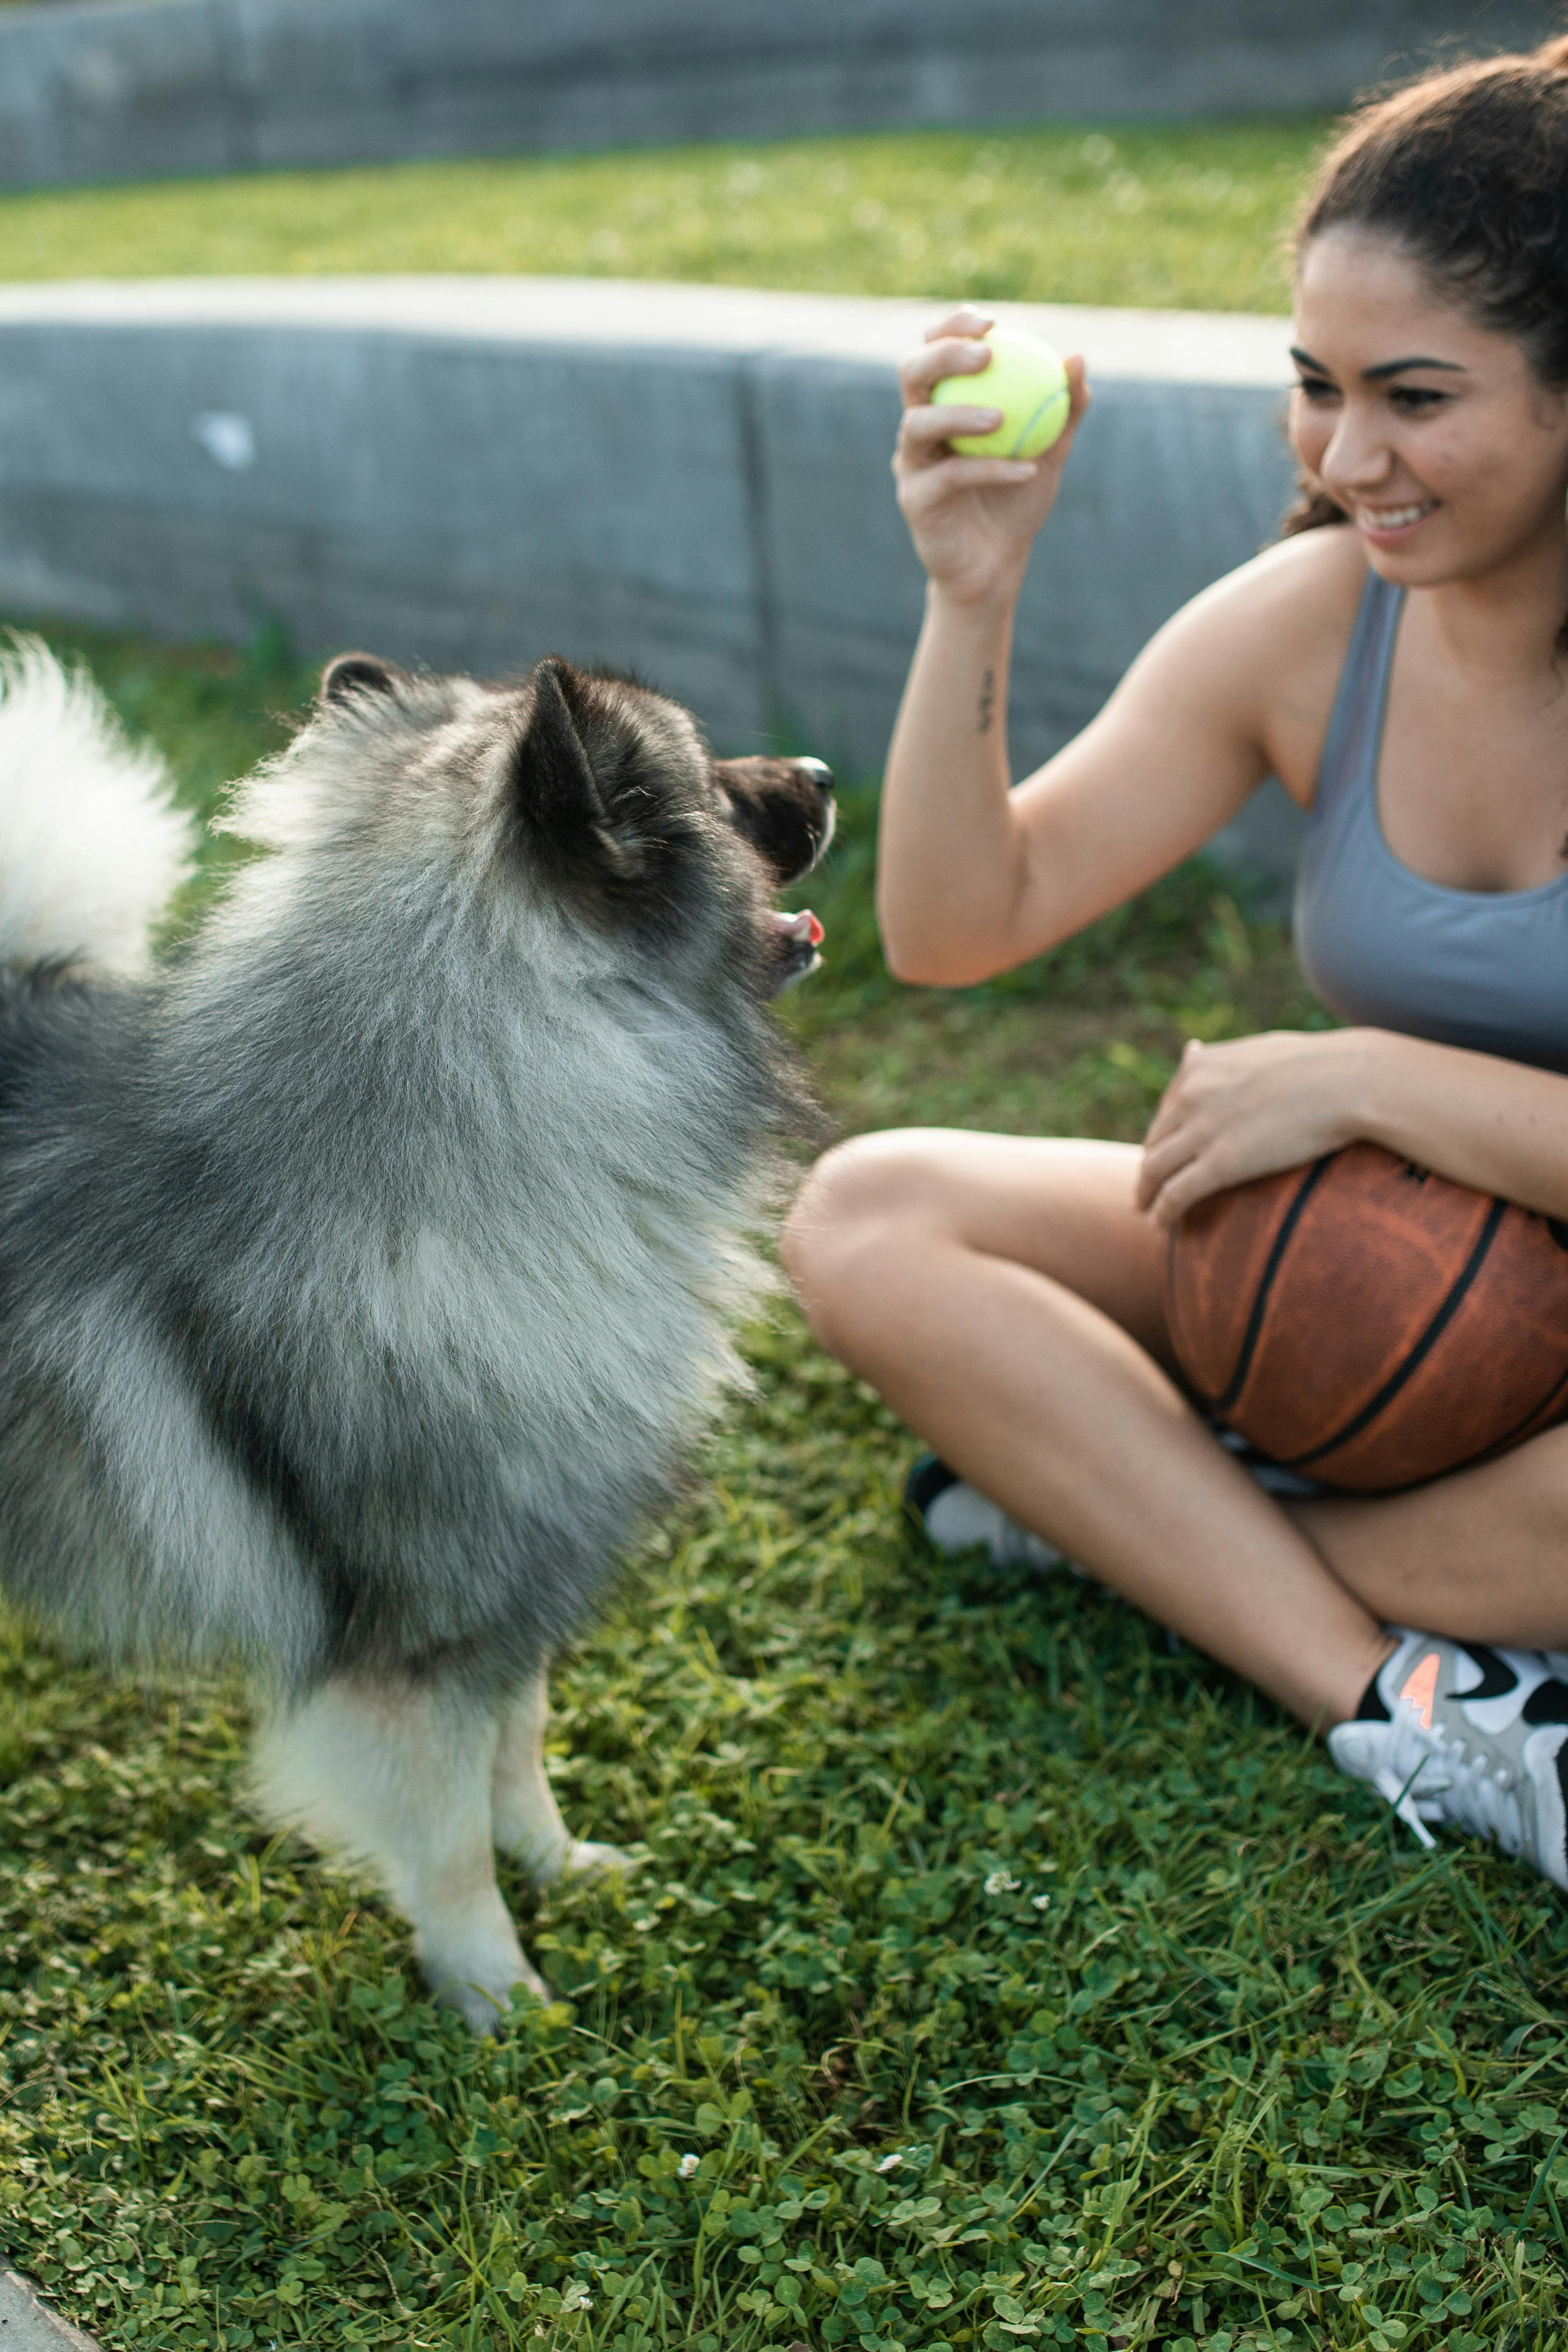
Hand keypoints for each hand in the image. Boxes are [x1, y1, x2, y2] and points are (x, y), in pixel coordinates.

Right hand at [893, 305, 1090, 608]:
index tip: (994, 322)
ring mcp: (911, 464)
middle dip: (943, 354)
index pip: (935, 350)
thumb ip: (1064, 409)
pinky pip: (948, 478)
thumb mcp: (1050, 451)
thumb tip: (1077, 358)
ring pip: (918, 424)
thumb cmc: (1017, 502)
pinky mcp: (914, 500)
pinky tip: (1027, 469)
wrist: (996, 564)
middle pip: (913, 374)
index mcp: (943, 404)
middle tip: (986, 354)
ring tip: (1001, 417)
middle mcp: (919, 428)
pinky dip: (990, 470)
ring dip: (959, 413)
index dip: (954, 326)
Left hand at [1137, 1030, 1370, 1226]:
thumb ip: (1218, 1058)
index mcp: (1199, 1066)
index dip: (1163, 1136)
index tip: (1164, 1154)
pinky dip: (1161, 1212)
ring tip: (1146, 1210)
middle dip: (1150, 1166)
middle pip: (1156, 1140)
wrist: (1350, 1080)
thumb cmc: (1318, 1064)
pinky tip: (1159, 1225)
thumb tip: (1190, 1050)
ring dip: (1145, 1193)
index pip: (1167, 1109)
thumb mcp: (1257, 1049)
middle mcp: (1191, 1095)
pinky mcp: (1221, 1163)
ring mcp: (1203, 1130)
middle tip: (1147, 1188)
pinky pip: (1176, 1194)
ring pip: (1154, 1169)